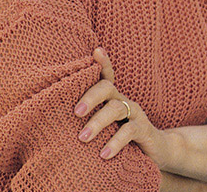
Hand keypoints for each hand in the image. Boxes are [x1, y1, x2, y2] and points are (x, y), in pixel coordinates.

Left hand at [74, 48, 172, 166]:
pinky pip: (129, 131)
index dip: (103, 63)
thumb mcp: (104, 127)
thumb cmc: (120, 138)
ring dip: (98, 122)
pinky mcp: (144, 129)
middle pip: (107, 89)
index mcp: (111, 98)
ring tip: (83, 138)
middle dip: (90, 98)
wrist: (156, 151)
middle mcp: (123, 101)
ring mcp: (135, 114)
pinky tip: (104, 154)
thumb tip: (50, 123)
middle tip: (76, 113)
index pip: (105, 77)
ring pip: (116, 109)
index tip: (96, 51)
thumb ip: (86, 121)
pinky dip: (115, 142)